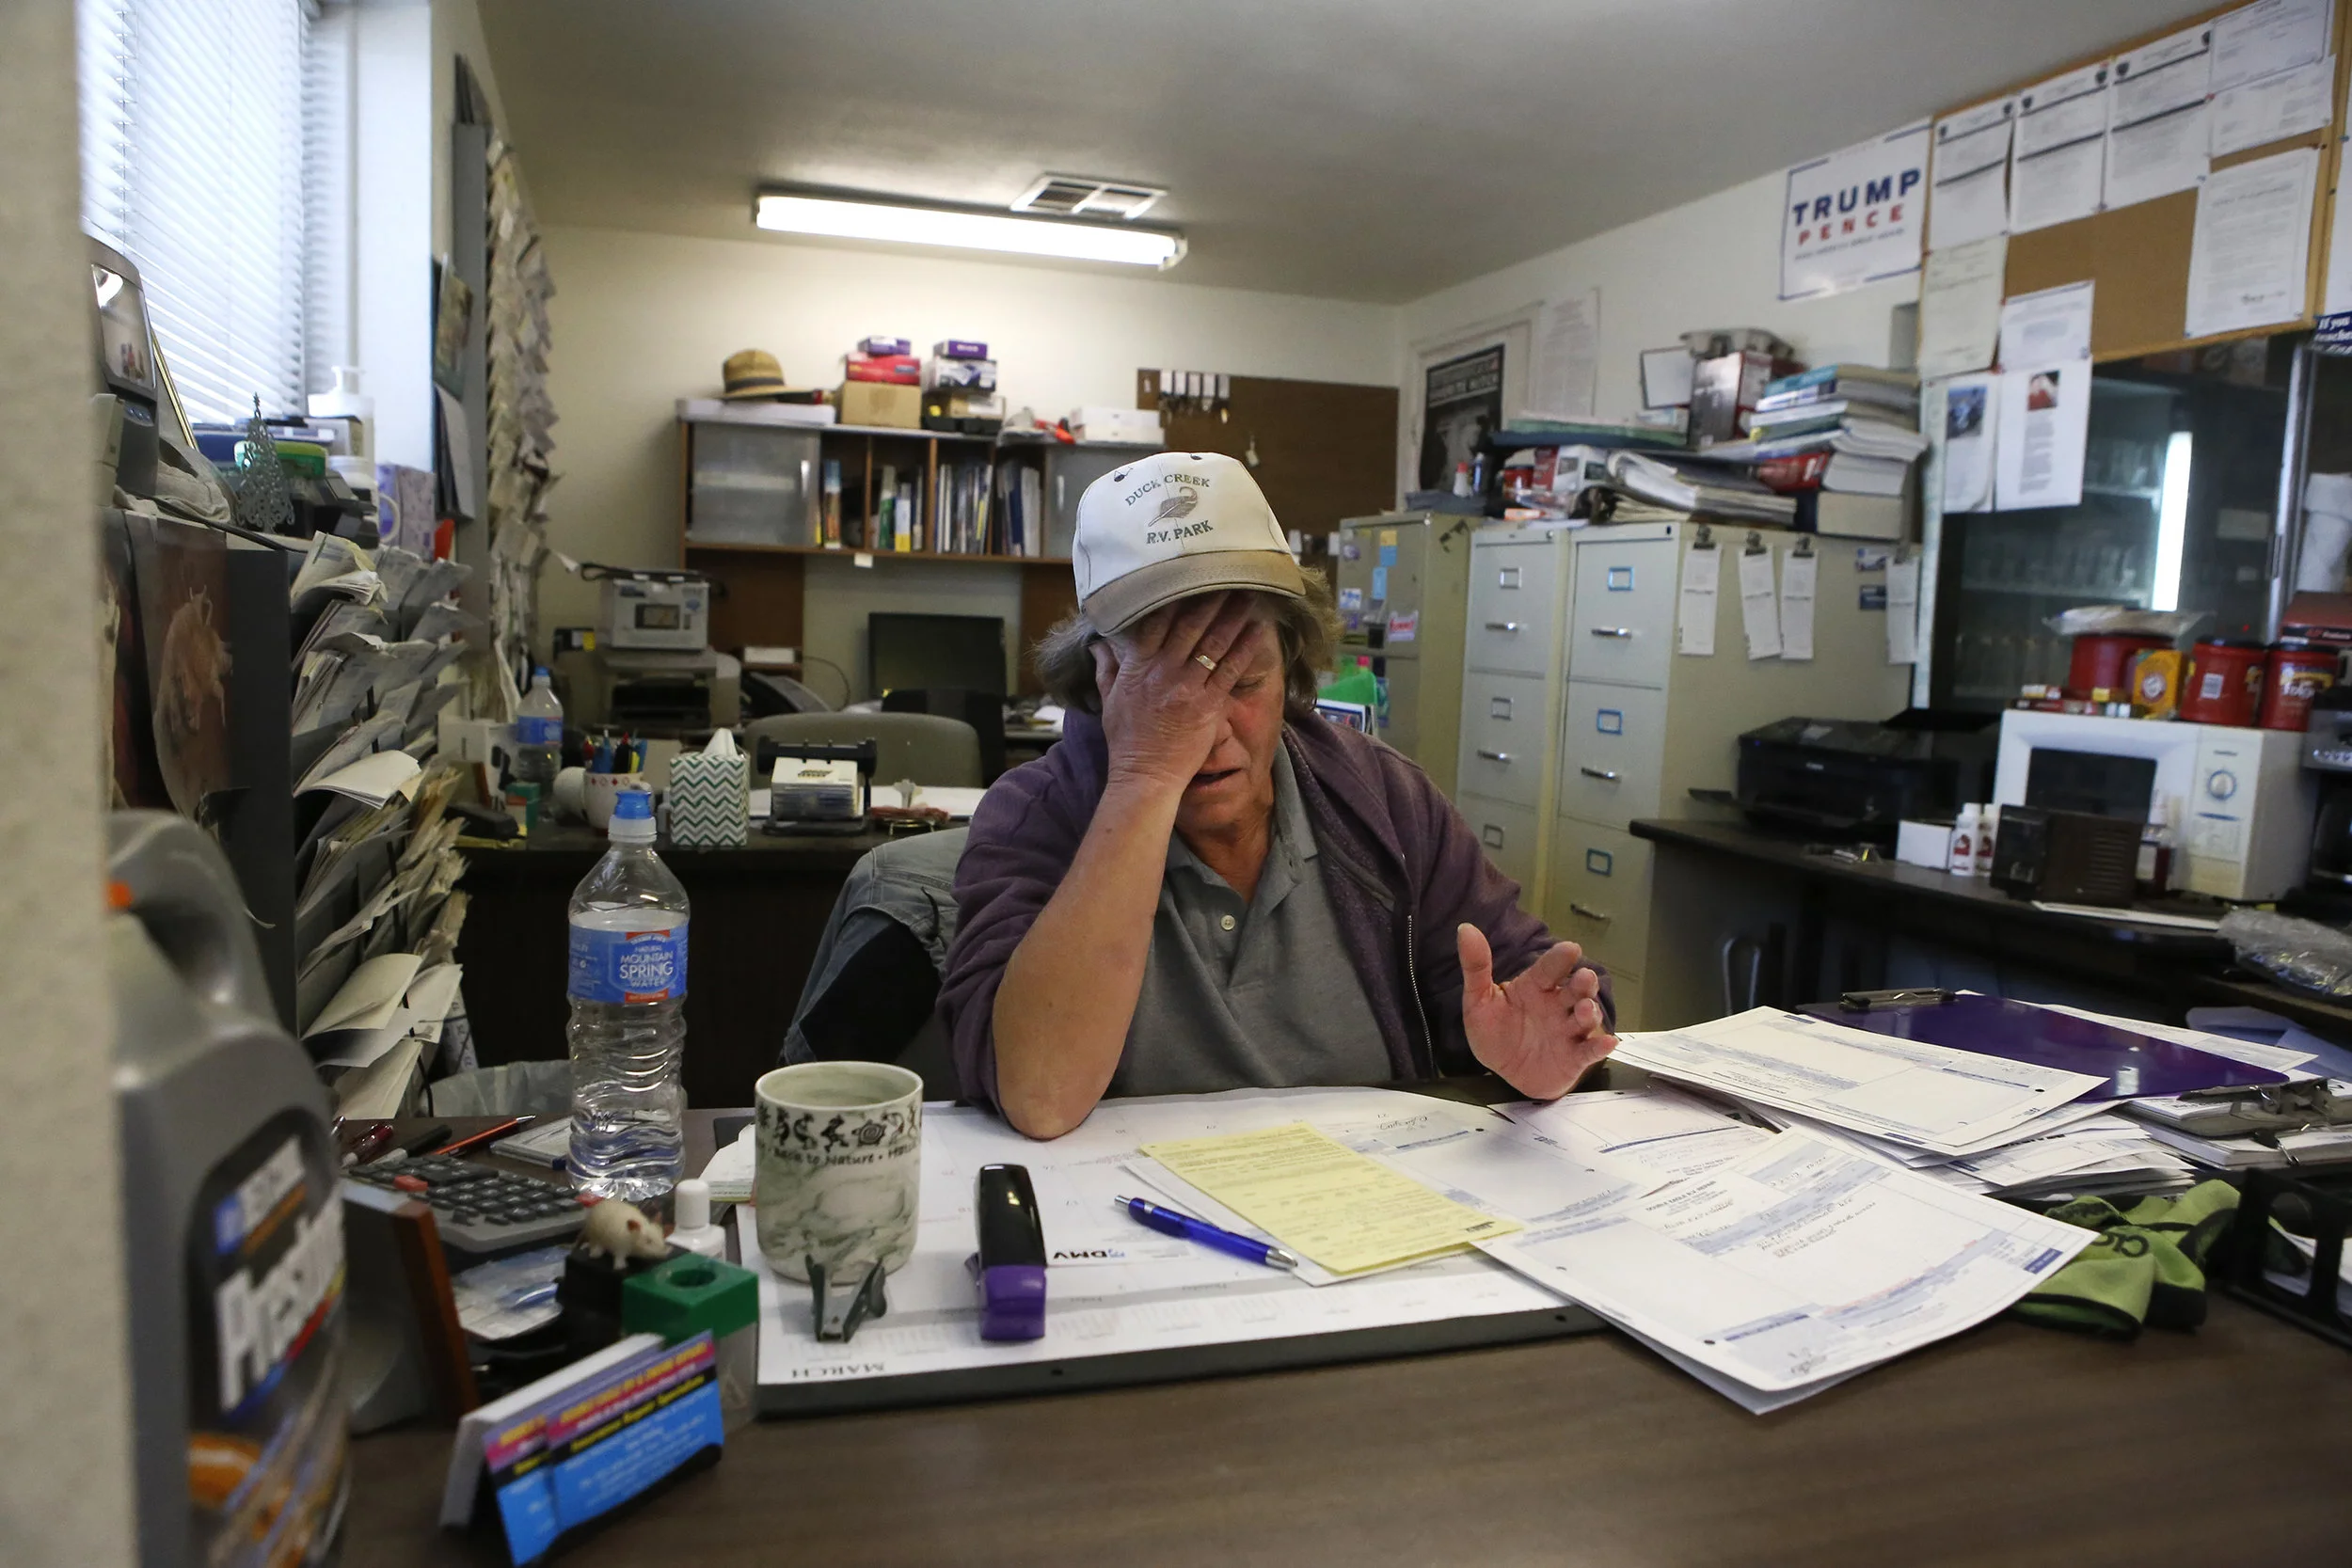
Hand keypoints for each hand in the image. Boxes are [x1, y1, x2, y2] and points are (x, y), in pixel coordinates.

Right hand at [1092, 593, 1269, 792]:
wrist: (1144, 775)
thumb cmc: (1126, 741)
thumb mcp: (1108, 700)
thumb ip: (1106, 667)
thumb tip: (1099, 642)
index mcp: (1137, 667)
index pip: (1154, 623)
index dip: (1172, 599)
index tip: (1187, 579)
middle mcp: (1162, 671)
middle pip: (1189, 626)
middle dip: (1209, 600)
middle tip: (1227, 578)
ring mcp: (1186, 687)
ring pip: (1213, 643)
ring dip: (1232, 617)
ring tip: (1247, 596)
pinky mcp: (1207, 705)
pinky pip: (1229, 670)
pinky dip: (1245, 648)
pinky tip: (1258, 630)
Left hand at [1457, 926, 1616, 1100]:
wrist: (1504, 1072)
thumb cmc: (1495, 1032)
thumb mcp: (1478, 1001)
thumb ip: (1476, 967)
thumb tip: (1465, 929)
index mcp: (1535, 988)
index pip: (1548, 969)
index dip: (1559, 959)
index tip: (1570, 948)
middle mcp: (1557, 1006)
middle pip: (1575, 990)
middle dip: (1583, 983)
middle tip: (1585, 977)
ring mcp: (1568, 1031)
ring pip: (1585, 1018)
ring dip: (1589, 1012)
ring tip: (1585, 1009)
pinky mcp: (1574, 1057)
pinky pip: (1589, 1051)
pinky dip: (1600, 1047)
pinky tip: (1608, 1042)